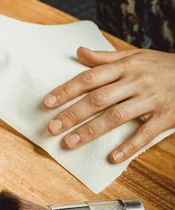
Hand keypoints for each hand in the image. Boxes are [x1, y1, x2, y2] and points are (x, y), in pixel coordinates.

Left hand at [44, 47, 174, 162]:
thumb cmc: (162, 66)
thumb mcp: (135, 56)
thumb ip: (105, 58)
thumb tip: (79, 52)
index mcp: (125, 67)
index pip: (89, 78)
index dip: (66, 90)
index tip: (47, 102)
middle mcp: (136, 82)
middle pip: (98, 99)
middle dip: (72, 114)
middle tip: (52, 127)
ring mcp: (151, 100)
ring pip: (116, 117)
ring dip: (91, 131)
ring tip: (70, 142)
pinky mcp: (167, 117)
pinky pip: (145, 134)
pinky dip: (129, 146)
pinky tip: (112, 158)